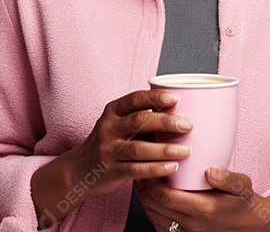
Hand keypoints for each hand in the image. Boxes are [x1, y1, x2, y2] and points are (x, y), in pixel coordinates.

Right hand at [69, 89, 193, 198]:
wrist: (81, 168)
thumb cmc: (110, 142)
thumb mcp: (118, 123)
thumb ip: (141, 117)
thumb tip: (180, 111)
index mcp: (112, 111)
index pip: (134, 100)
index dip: (155, 98)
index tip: (176, 99)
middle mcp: (108, 128)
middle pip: (138, 122)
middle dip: (165, 122)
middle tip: (188, 125)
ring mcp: (108, 150)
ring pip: (138, 148)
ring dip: (164, 149)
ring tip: (186, 150)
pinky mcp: (112, 170)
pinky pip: (136, 170)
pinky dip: (156, 168)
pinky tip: (173, 167)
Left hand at [134, 167, 269, 231]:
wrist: (250, 225)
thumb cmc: (243, 201)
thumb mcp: (242, 185)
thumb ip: (228, 178)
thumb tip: (209, 170)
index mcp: (203, 210)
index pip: (165, 196)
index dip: (151, 180)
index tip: (148, 161)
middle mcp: (191, 225)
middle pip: (154, 205)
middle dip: (142, 185)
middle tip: (139, 165)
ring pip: (153, 215)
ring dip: (144, 196)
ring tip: (142, 176)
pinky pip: (158, 224)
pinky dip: (151, 208)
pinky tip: (151, 193)